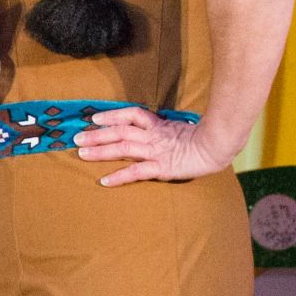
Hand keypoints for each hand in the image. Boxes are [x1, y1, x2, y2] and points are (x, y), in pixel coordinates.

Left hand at [75, 107, 229, 185]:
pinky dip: (119, 176)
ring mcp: (157, 151)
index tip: (94, 118)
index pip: (131, 114)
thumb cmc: (204, 139)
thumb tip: (153, 127)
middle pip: (120, 131)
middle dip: (97, 134)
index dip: (112, 115)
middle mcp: (154, 136)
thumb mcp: (180, 128)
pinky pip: (136, 172)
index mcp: (159, 125)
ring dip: (101, 151)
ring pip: (123, 147)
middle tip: (76, 138)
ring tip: (82, 154)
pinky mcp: (162, 167)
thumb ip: (165, 128)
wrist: (219, 147)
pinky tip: (104, 181)